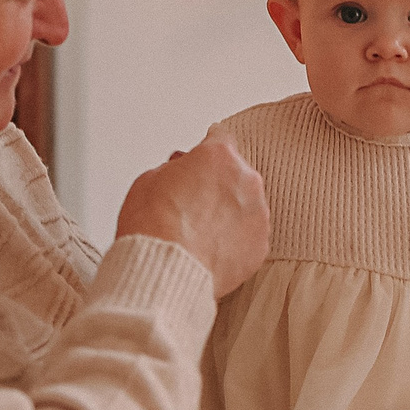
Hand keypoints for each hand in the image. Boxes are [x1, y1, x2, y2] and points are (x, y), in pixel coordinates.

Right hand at [115, 134, 268, 298]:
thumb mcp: (149, 179)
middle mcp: (245, 181)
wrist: (163, 271)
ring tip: (201, 232)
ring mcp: (258, 214)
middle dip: (218, 184)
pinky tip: (211, 250)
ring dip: (229, 213)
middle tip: (194, 203)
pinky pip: (250, 236)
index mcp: (219, 156)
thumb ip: (174, 169)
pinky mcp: (261, 246)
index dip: (207, 149)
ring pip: (246, 205)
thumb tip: (180, 172)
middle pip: (236, 174)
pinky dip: (235, 241)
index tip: (203, 157)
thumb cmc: (153, 227)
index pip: (221, 138)